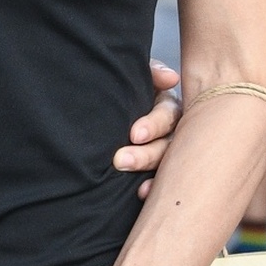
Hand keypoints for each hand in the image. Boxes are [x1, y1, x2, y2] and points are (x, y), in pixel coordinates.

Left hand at [110, 61, 182, 181]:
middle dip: (145, 154)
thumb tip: (171, 78)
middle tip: (119, 160)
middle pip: (167, 144)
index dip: (154, 124)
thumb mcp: (135, 76)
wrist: (94, 109)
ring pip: (164, 164)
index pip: (168, 115)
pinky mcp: (156, 170)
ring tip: (133, 184)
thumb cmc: (120, 88)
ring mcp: (166, 153)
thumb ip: (151, 73)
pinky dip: (152, 186)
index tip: (134, 134)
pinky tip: (142, 192)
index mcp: (167, 107)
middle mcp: (172, 131)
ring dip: (148, 172)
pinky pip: (159, 180)